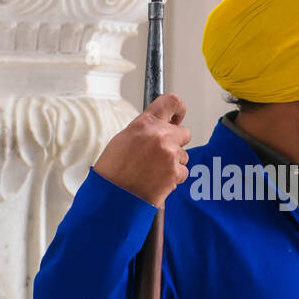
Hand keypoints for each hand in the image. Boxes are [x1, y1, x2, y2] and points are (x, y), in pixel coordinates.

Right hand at [94, 92, 190, 207]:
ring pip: (184, 155)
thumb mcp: (124, 139)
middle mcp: (160, 135)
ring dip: (173, 163)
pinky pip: (183, 172)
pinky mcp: (175, 172)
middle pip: (184, 133)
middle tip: (161, 154)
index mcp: (145, 123)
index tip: (178, 116)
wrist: (114, 197)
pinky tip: (156, 181)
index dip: (179, 109)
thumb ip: (146, 130)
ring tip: (153, 171)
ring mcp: (169, 154)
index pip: (171, 101)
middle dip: (176, 143)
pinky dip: (173, 178)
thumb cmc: (114, 170)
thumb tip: (161, 126)